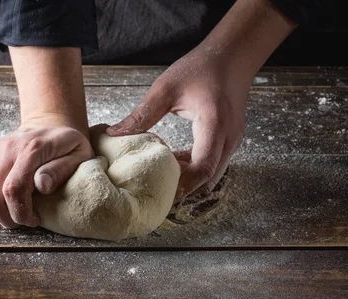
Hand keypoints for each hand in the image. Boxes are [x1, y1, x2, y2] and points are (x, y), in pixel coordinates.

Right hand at [0, 118, 92, 228]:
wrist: (48, 126)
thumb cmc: (67, 146)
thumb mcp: (78, 155)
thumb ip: (61, 170)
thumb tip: (41, 185)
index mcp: (31, 149)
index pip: (13, 189)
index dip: (21, 212)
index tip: (34, 219)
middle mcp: (5, 149)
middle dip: (6, 218)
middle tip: (22, 220)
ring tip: (9, 212)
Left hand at [107, 0, 295, 201]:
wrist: (232, 57)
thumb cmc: (202, 68)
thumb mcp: (166, 89)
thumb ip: (142, 114)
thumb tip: (115, 134)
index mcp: (214, 124)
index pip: (203, 167)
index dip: (184, 184)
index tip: (162, 192)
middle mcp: (228, 138)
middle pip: (208, 178)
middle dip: (185, 187)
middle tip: (157, 188)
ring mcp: (232, 141)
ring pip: (212, 173)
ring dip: (190, 177)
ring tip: (164, 173)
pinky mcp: (230, 140)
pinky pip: (214, 163)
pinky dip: (196, 167)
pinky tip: (177, 159)